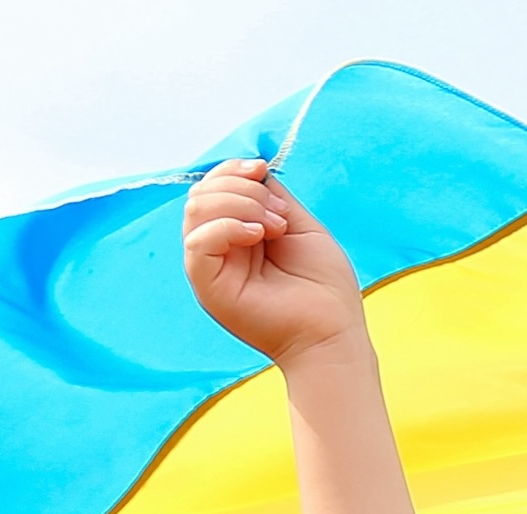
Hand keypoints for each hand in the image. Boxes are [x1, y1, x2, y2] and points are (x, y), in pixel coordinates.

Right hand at [182, 159, 363, 365]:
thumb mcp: (298, 223)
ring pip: (195, 211)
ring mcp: (212, 271)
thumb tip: (252, 171)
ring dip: (239, 204)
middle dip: (240, 187)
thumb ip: (271, 196)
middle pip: (200, 194)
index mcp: (236, 237)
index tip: (263, 170)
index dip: (232, 169)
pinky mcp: (209, 289)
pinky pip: (197, 243)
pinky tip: (259, 237)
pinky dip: (228, 226)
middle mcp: (219, 252)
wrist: (331, 331)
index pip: (212, 187)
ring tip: (274, 227)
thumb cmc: (323, 286)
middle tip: (278, 215)